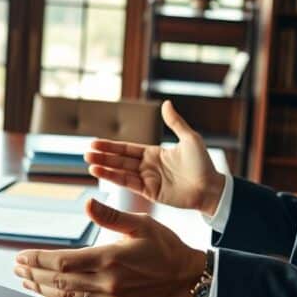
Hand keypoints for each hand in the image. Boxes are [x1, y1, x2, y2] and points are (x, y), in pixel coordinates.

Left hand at [14, 199, 204, 296]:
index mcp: (110, 259)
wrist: (184, 277)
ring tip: (26, 281)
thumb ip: (111, 215)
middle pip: (58, 281)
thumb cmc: (165, 247)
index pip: (62, 262)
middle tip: (16, 268)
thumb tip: (89, 202)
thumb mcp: (140, 223)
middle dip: (34, 274)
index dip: (38, 260)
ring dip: (42, 289)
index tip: (21, 256)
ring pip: (66, 296)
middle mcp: (107, 282)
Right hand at [85, 100, 225, 216]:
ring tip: (89, 162)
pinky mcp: (149, 192)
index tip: (94, 142)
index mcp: (154, 153)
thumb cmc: (202, 163)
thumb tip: (166, 103)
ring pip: (121, 171)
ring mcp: (147, 179)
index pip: (127, 148)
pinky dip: (114, 178)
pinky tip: (101, 172)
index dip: (111, 146)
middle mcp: (148, 166)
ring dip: (105, 167)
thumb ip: (175, 123)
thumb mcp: (189, 139)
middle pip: (121, 159)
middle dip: (103, 156)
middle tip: (85, 152)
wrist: (210, 188)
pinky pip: (128, 183)